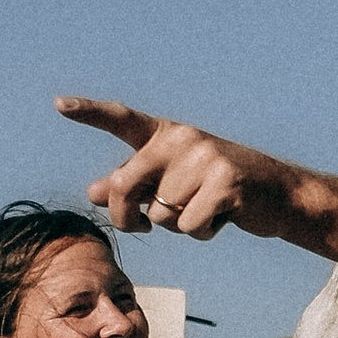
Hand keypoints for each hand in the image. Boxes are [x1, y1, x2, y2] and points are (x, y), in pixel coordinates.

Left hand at [58, 97, 261, 239]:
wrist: (278, 193)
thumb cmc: (217, 188)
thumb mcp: (173, 182)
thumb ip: (133, 185)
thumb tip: (94, 192)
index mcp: (165, 135)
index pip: (121, 120)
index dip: (89, 112)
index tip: (58, 105)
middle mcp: (182, 139)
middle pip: (125, 185)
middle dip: (126, 216)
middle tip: (141, 228)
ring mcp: (205, 159)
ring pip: (160, 215)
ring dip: (179, 226)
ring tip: (206, 209)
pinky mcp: (226, 183)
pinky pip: (190, 226)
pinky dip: (203, 233)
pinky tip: (223, 218)